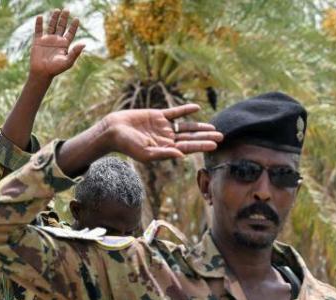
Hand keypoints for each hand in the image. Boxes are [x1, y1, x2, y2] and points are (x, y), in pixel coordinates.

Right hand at [30, 9, 83, 78]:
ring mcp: (47, 40)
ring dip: (54, 18)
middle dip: (64, 18)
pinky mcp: (38, 41)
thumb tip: (84, 44)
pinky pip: (38, 30)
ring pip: (51, 26)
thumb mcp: (67, 61)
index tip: (76, 19)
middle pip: (61, 26)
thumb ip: (75, 53)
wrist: (42, 73)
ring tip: (57, 10)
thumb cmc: (55, 69)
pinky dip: (39, 24)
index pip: (70, 33)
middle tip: (67, 9)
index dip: (73, 26)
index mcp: (64, 45)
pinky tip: (40, 17)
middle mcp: (56, 40)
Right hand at [103, 104, 221, 161]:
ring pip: (185, 127)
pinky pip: (174, 113)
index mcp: (165, 149)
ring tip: (212, 127)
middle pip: (190, 138)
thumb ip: (163, 154)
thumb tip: (181, 155)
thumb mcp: (145, 153)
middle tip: (221, 136)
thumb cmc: (127, 145)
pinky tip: (196, 108)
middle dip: (205, 137)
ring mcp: (163, 127)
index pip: (187, 148)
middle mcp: (166, 139)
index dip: (201, 146)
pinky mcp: (157, 116)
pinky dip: (185, 110)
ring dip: (199, 127)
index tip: (215, 144)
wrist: (113, 131)